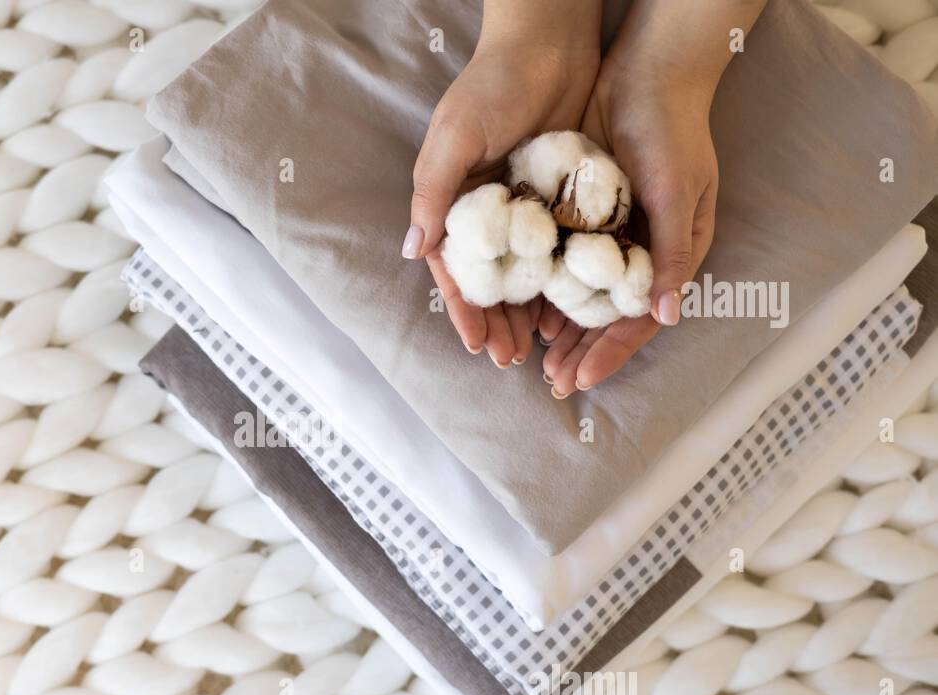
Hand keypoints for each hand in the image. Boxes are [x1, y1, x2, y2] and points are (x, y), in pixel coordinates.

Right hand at [405, 1, 600, 366]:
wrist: (549, 41)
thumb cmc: (491, 85)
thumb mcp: (455, 137)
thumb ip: (434, 192)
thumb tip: (413, 251)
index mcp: (456, 203)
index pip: (457, 271)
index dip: (466, 310)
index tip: (478, 344)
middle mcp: (490, 213)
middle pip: (493, 282)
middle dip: (499, 323)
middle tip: (511, 361)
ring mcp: (529, 209)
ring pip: (528, 275)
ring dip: (530, 313)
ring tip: (540, 349)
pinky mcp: (565, 199)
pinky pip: (563, 250)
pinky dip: (565, 281)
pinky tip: (573, 309)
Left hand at [540, 71, 717, 396]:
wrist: (648, 71)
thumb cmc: (671, 130)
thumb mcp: (675, 191)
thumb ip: (669, 252)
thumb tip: (665, 317)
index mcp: (672, 253)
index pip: (638, 319)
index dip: (609, 352)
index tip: (580, 380)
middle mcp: (642, 251)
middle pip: (607, 316)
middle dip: (582, 351)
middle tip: (551, 383)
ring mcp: (611, 235)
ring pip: (583, 296)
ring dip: (561, 328)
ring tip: (534, 358)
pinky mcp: (583, 215)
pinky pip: (562, 263)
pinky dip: (546, 289)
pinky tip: (526, 310)